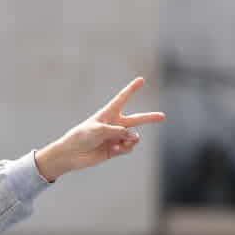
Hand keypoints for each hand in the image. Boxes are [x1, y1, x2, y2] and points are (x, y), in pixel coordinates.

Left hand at [34, 77, 164, 181]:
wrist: (71, 154)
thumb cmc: (81, 136)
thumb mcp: (98, 129)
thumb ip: (117, 131)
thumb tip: (133, 137)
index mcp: (108, 113)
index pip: (122, 98)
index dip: (132, 89)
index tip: (141, 79)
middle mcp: (114, 124)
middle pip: (136, 119)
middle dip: (150, 118)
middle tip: (163, 116)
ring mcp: (115, 137)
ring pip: (133, 137)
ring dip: (131, 139)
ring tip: (122, 143)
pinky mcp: (114, 150)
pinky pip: (127, 148)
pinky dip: (125, 148)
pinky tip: (116, 149)